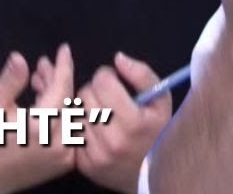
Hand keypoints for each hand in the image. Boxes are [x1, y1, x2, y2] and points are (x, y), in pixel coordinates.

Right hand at [0, 45, 75, 191]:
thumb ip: (9, 80)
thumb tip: (19, 57)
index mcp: (41, 127)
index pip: (62, 88)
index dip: (64, 66)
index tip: (64, 49)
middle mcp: (58, 143)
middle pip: (68, 101)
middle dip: (57, 79)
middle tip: (42, 64)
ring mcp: (63, 156)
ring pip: (69, 115)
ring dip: (58, 96)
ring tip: (37, 82)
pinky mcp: (62, 164)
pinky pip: (68, 131)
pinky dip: (60, 115)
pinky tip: (43, 103)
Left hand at [72, 52, 170, 193]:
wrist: (151, 173)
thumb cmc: (156, 131)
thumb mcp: (160, 100)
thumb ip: (141, 75)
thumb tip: (117, 58)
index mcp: (133, 123)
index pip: (102, 82)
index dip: (107, 76)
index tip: (113, 82)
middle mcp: (114, 141)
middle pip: (85, 95)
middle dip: (94, 90)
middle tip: (107, 98)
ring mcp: (97, 155)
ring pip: (75, 112)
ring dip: (85, 108)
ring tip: (100, 113)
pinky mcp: (85, 164)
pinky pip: (72, 132)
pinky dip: (80, 127)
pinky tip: (93, 129)